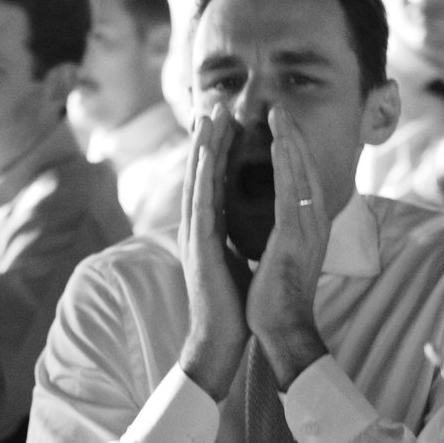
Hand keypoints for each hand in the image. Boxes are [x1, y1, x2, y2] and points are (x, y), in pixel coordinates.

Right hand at [178, 109, 249, 400]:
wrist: (221, 339)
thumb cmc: (232, 305)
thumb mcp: (236, 259)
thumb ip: (235, 236)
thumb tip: (249, 221)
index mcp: (208, 229)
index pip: (214, 181)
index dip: (218, 150)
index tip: (226, 121)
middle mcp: (197, 227)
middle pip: (200, 173)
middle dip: (207, 138)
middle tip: (214, 103)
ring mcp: (194, 236)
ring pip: (197, 182)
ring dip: (201, 148)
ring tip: (207, 116)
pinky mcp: (199, 248)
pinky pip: (201, 206)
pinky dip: (203, 178)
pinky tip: (206, 155)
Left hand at [245, 107, 330, 388]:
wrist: (281, 329)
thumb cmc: (275, 299)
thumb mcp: (280, 257)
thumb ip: (282, 234)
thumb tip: (274, 221)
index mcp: (309, 228)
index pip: (303, 181)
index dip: (293, 152)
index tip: (280, 127)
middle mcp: (315, 224)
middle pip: (306, 170)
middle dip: (293, 137)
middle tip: (280, 108)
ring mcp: (308, 230)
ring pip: (301, 175)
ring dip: (291, 141)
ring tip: (279, 114)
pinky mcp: (296, 238)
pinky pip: (292, 193)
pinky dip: (288, 166)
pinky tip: (280, 144)